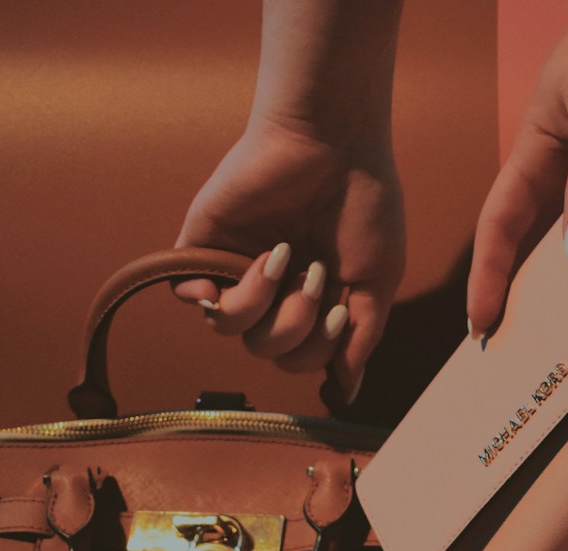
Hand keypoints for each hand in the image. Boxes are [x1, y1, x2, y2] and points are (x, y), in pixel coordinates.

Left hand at [175, 116, 405, 401]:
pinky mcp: (203, 242)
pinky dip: (222, 293)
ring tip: (287, 259)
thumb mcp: (377, 283)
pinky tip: (257, 263)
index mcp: (310, 295)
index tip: (341, 310)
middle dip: (297, 327)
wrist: (336, 142)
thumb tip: (346, 392)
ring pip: (229, 329)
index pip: (299, 357)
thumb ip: (361, 340)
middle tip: (316, 276)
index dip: (319, 350)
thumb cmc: (366, 204)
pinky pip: (191, 295)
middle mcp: (271, 285)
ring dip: (267, 306)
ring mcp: (234, 264)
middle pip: (265, 350)